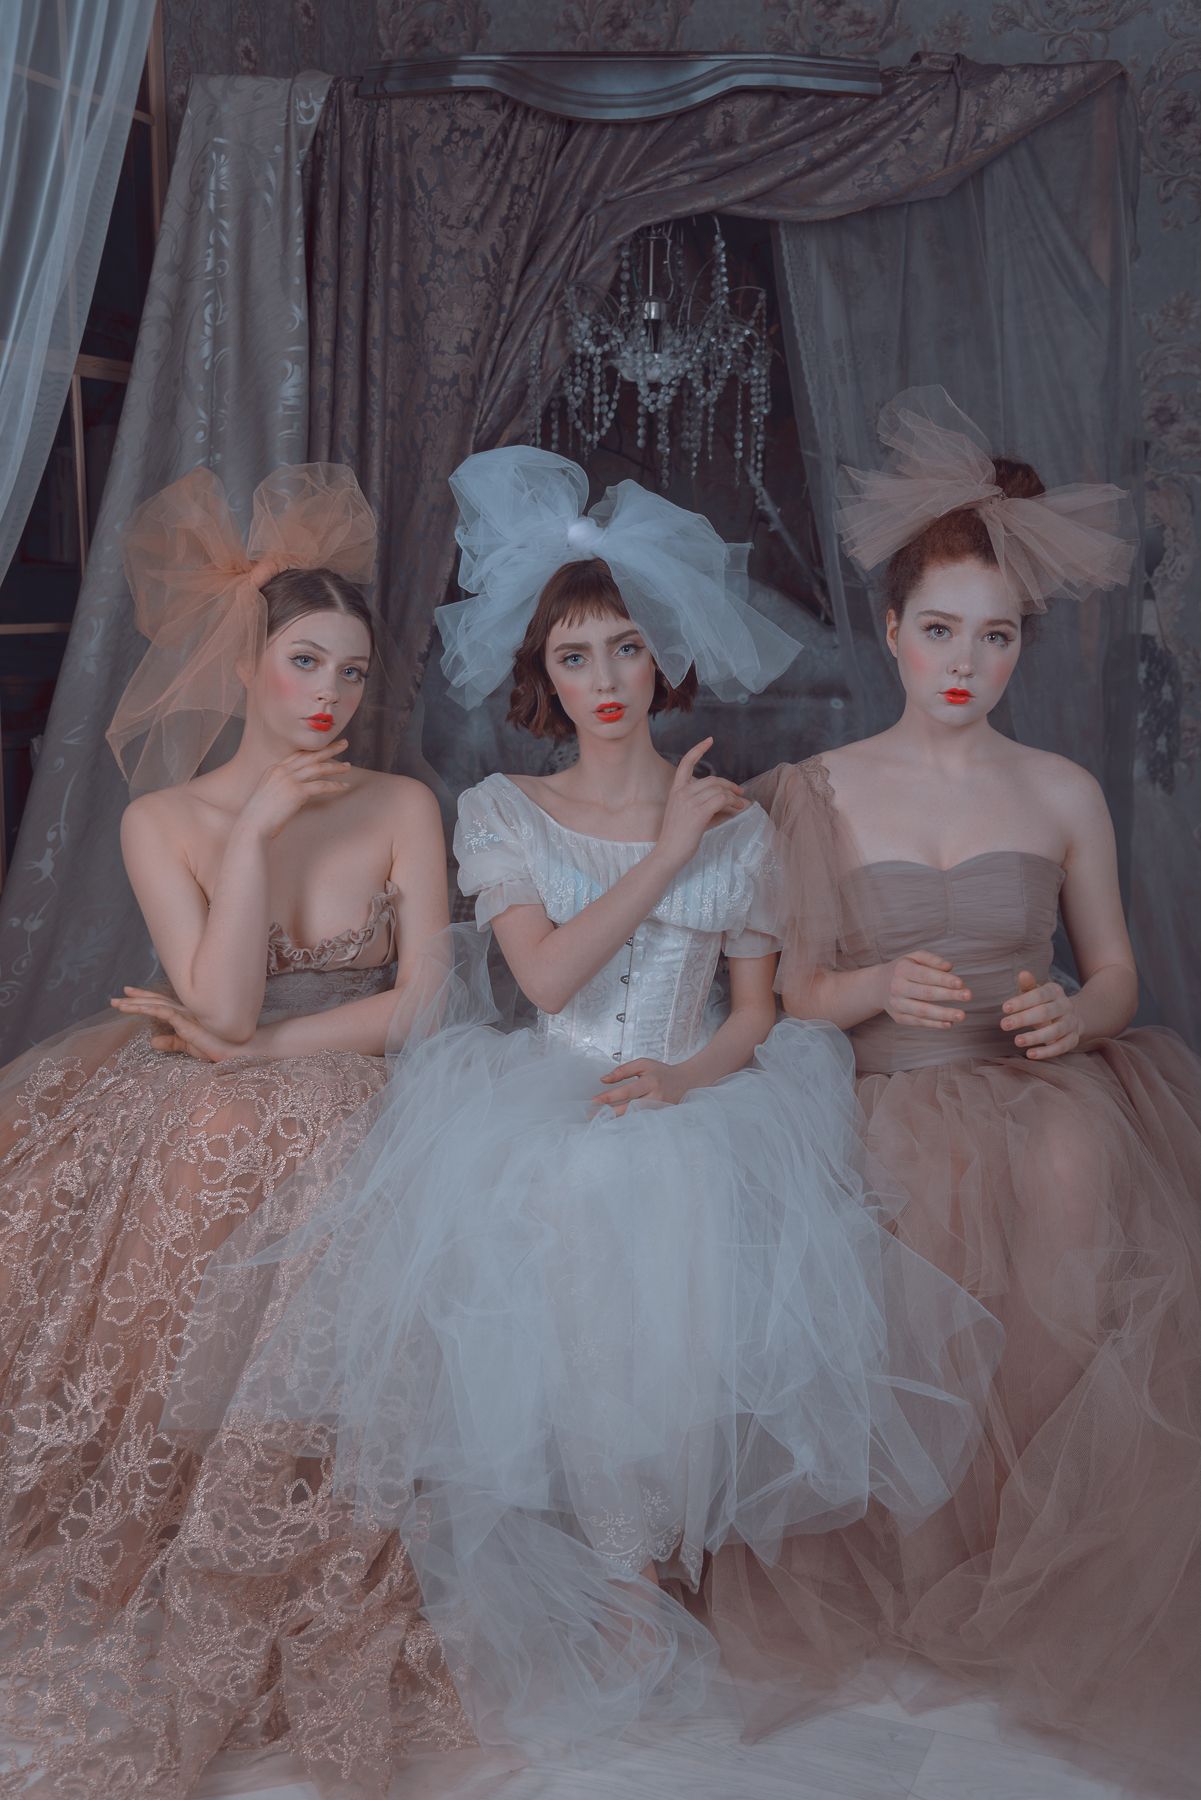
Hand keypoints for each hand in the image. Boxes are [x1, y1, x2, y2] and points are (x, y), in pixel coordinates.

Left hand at [110, 988, 256, 1061]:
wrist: (239, 1050)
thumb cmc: (219, 1047)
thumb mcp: (190, 1047)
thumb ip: (172, 1043)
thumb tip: (151, 1042)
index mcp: (185, 1016)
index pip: (160, 1005)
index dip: (143, 999)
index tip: (126, 994)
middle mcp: (184, 1011)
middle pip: (155, 1002)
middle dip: (134, 1000)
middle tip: (114, 999)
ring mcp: (188, 1015)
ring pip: (157, 1006)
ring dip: (137, 1004)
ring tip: (118, 1004)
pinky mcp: (191, 1022)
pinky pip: (167, 1014)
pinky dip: (153, 1010)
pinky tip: (140, 1008)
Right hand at [238, 739, 351, 839]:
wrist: (252, 825)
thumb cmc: (258, 816)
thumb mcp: (268, 795)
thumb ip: (281, 788)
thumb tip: (296, 793)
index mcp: (273, 769)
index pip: (297, 754)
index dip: (313, 750)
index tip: (325, 747)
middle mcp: (282, 771)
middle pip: (310, 755)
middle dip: (328, 748)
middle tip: (343, 743)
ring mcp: (289, 780)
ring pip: (318, 768)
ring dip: (335, 767)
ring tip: (348, 767)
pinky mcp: (297, 792)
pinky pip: (322, 786)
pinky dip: (335, 786)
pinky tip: (344, 786)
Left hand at [592, 1058, 687, 1115]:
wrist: (686, 1082)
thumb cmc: (661, 1072)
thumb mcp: (643, 1064)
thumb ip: (623, 1070)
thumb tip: (603, 1080)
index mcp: (650, 1082)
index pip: (626, 1091)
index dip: (609, 1097)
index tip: (594, 1101)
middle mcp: (656, 1098)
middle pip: (629, 1108)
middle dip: (609, 1113)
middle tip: (591, 1116)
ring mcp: (659, 1110)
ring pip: (634, 1118)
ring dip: (616, 1121)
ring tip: (599, 1123)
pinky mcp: (660, 1117)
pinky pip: (641, 1122)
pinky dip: (627, 1124)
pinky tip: (615, 1126)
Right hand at [653, 739, 748, 874]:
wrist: (669, 853)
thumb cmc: (677, 838)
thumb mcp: (686, 815)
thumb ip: (701, 804)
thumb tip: (725, 801)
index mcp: (675, 791)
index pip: (686, 763)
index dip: (698, 750)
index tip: (709, 740)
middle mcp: (681, 792)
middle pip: (712, 779)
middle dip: (729, 785)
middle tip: (741, 793)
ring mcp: (689, 801)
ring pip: (719, 790)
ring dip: (733, 796)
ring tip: (741, 804)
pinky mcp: (698, 812)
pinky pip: (721, 799)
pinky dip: (732, 803)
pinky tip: (737, 808)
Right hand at [879, 951, 969, 1028]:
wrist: (878, 986)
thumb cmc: (903, 969)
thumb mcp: (914, 957)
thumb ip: (932, 960)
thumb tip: (949, 968)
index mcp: (902, 970)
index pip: (925, 975)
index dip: (943, 980)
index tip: (961, 983)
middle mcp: (897, 987)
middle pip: (926, 993)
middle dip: (948, 995)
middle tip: (968, 995)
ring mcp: (897, 1004)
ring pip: (922, 1011)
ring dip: (943, 1014)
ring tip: (961, 1015)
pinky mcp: (899, 1018)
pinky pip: (918, 1022)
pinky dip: (934, 1024)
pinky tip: (949, 1023)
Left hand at [1000, 969, 1080, 1058]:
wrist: (1072, 1016)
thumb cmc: (1044, 1003)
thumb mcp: (1036, 992)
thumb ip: (1028, 985)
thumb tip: (1022, 974)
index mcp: (1055, 991)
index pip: (1039, 994)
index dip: (1022, 1001)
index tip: (1004, 1008)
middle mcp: (1065, 1006)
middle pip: (1046, 1012)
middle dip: (1024, 1019)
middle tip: (1004, 1025)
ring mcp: (1071, 1023)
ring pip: (1055, 1031)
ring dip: (1035, 1037)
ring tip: (1017, 1041)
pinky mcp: (1073, 1039)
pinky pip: (1062, 1047)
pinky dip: (1046, 1052)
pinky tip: (1030, 1054)